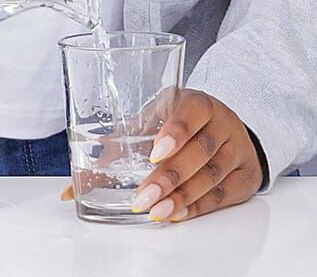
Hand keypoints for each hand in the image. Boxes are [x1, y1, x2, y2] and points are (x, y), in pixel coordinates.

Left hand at [60, 90, 264, 221]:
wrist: (225, 131)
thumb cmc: (178, 127)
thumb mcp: (150, 125)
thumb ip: (114, 152)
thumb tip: (71, 190)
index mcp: (197, 102)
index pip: (193, 112)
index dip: (176, 132)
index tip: (154, 153)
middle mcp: (222, 123)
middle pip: (202, 150)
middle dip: (170, 176)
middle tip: (143, 197)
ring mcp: (238, 149)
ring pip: (213, 175)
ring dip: (182, 196)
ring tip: (157, 211)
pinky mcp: (245, 175)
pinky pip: (224, 194)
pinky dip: (199, 207)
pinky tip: (178, 214)